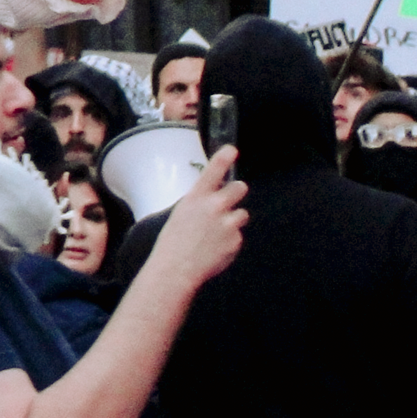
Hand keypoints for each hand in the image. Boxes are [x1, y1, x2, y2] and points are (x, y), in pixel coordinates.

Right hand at [146, 145, 246, 290]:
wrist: (177, 268)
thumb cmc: (174, 241)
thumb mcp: (182, 213)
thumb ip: (200, 202)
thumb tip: (214, 199)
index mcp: (196, 197)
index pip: (213, 170)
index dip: (224, 157)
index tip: (231, 149)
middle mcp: (214, 206)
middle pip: (239, 188)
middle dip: (236, 192)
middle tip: (228, 201)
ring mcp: (227, 223)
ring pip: (242, 214)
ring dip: (233, 220)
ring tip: (217, 233)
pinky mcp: (236, 240)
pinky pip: (238, 235)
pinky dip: (230, 240)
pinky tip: (216, 247)